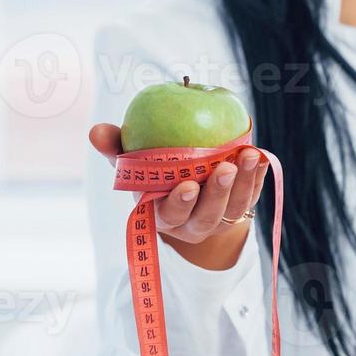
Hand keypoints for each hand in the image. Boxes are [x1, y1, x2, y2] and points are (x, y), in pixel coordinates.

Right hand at [89, 123, 268, 270]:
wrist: (188, 182)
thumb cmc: (154, 170)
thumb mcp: (133, 161)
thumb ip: (116, 148)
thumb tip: (96, 131)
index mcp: (163, 216)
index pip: (171, 215)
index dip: (180, 204)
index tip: (187, 185)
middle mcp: (194, 224)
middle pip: (207, 216)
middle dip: (217, 194)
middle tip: (224, 168)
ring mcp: (221, 218)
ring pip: (234, 207)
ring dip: (244, 182)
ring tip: (248, 155)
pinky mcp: (243, 206)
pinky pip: (253, 194)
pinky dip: (258, 176)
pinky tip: (259, 156)